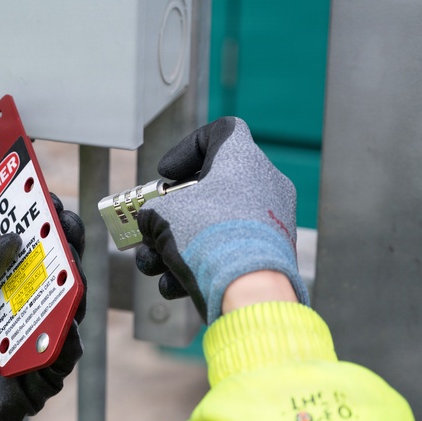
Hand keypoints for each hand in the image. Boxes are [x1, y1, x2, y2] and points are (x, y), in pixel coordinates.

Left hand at [0, 196, 85, 420]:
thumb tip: (9, 240)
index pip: (24, 257)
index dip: (38, 229)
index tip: (45, 201)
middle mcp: (20, 317)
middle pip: (54, 278)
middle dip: (64, 248)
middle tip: (66, 224)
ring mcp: (33, 345)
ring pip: (67, 311)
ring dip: (72, 286)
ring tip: (70, 264)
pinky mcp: (40, 378)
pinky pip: (64, 355)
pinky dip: (67, 337)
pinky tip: (66, 320)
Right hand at [135, 117, 308, 324]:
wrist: (248, 288)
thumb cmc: (206, 236)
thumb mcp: (161, 216)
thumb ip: (152, 213)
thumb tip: (153, 226)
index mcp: (242, 158)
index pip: (221, 132)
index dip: (188, 148)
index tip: (166, 174)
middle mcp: (263, 185)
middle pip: (209, 190)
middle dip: (171, 215)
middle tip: (150, 229)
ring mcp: (270, 222)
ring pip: (214, 227)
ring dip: (176, 246)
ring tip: (152, 266)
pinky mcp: (271, 256)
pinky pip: (228, 252)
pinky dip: (199, 266)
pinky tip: (173, 286)